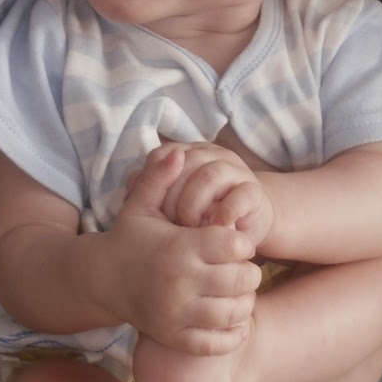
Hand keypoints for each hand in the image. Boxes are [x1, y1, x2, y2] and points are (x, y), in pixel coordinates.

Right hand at [101, 147, 261, 355]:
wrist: (101, 280)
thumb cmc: (129, 237)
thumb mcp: (141, 203)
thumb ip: (160, 176)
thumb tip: (178, 152)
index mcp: (178, 248)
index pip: (235, 245)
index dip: (241, 241)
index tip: (232, 240)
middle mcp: (180, 283)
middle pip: (242, 280)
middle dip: (248, 271)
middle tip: (239, 266)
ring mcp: (178, 314)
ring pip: (235, 312)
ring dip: (244, 301)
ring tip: (235, 289)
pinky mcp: (175, 337)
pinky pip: (218, 343)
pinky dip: (232, 333)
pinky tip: (230, 317)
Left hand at [149, 142, 273, 247]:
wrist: (246, 224)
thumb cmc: (202, 214)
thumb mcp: (173, 203)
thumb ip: (151, 193)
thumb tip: (127, 196)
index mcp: (188, 152)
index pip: (162, 155)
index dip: (151, 180)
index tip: (143, 208)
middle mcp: (212, 154)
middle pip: (184, 163)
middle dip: (171, 197)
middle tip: (167, 223)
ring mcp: (235, 170)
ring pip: (210, 175)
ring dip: (195, 205)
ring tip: (189, 228)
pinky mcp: (254, 191)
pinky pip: (239, 195)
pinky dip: (223, 213)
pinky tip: (214, 229)